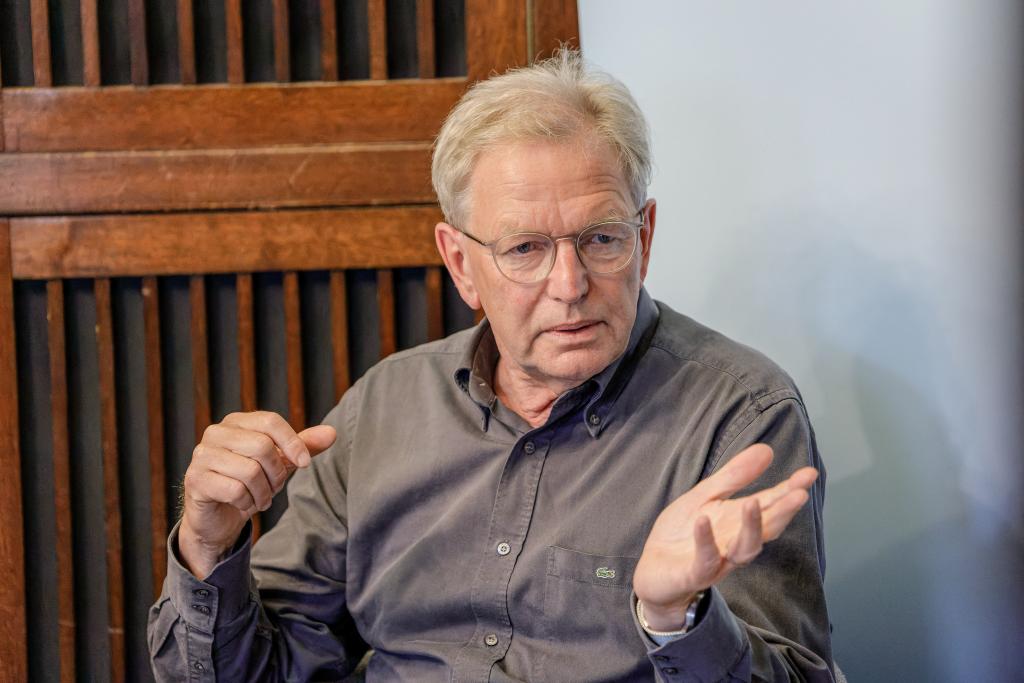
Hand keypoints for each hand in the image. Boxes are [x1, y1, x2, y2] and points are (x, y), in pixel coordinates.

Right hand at [178, 411, 336, 577]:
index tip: (305, 464)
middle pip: (262, 447)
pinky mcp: (195, 480)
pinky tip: (244, 505)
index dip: (293, 443)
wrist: (218, 516)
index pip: (270, 421)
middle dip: (277, 473)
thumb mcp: (280, 462)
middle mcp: (216, 433)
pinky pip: (235, 490)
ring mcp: (202, 456)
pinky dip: (247, 503)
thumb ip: (303, 446)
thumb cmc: (249, 482)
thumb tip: (332, 433)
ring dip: (263, 493)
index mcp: (236, 422)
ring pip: (250, 471)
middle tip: (274, 487)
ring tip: (260, 498)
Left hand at [633, 444, 817, 630]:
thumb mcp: (704, 497)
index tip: (809, 474)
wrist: (651, 571)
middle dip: (783, 512)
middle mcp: (734, 542)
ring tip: (754, 502)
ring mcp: (717, 560)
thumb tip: (767, 449)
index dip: (789, 490)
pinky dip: (706, 541)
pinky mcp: (693, 574)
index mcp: (737, 520)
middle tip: (800, 494)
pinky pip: (704, 561)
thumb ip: (734, 476)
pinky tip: (703, 521)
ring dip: (752, 528)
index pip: (770, 504)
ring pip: (744, 549)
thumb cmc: (681, 533)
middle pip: (767, 528)